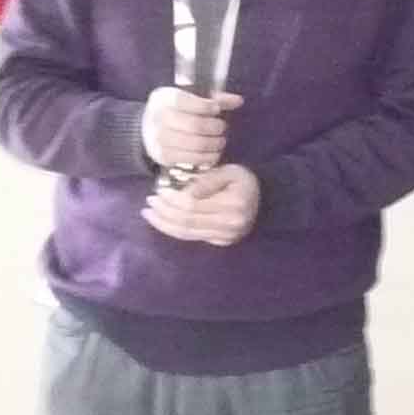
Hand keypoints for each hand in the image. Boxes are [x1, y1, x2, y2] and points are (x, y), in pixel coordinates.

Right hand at [143, 86, 242, 171]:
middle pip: (195, 126)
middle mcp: (159, 119)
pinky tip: (213, 153)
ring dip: (214, 145)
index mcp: (165, 99)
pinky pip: (191, 159)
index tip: (216, 109)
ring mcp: (160, 139)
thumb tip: (238, 100)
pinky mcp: (164, 156)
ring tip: (220, 142)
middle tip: (221, 128)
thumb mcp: (189, 97)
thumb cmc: (175, 110)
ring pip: (195, 145)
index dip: (206, 106)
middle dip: (215, 128)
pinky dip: (207, 158)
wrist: (147, 128)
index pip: (187, 102)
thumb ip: (214, 98)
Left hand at [143, 164, 259, 246]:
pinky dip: (173, 231)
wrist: (265, 202)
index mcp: (232, 204)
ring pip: (186, 233)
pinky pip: (191, 238)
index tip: (158, 191)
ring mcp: (225, 237)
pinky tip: (161, 222)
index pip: (193, 205)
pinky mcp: (220, 243)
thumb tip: (185, 192)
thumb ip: (209, 180)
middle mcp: (229, 224)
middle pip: (186, 220)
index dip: (172, 199)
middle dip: (163, 211)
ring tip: (148, 213)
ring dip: (163, 224)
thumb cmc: (244, 182)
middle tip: (149, 201)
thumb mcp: (231, 171)